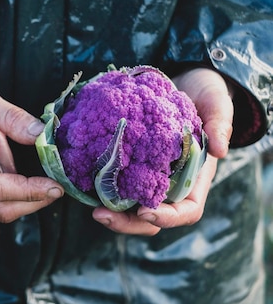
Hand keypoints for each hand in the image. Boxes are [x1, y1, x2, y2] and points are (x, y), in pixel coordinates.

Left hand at [92, 67, 233, 234]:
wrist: (180, 80)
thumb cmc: (203, 95)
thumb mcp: (216, 103)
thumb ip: (220, 123)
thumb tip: (221, 150)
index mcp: (194, 178)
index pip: (186, 211)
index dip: (167, 217)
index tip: (145, 212)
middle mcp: (169, 183)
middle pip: (150, 218)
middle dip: (127, 223)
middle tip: (101, 216)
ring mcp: (146, 176)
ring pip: (128, 207)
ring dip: (110, 212)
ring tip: (91, 209)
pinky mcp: (126, 164)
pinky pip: (113, 184)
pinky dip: (99, 188)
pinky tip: (82, 183)